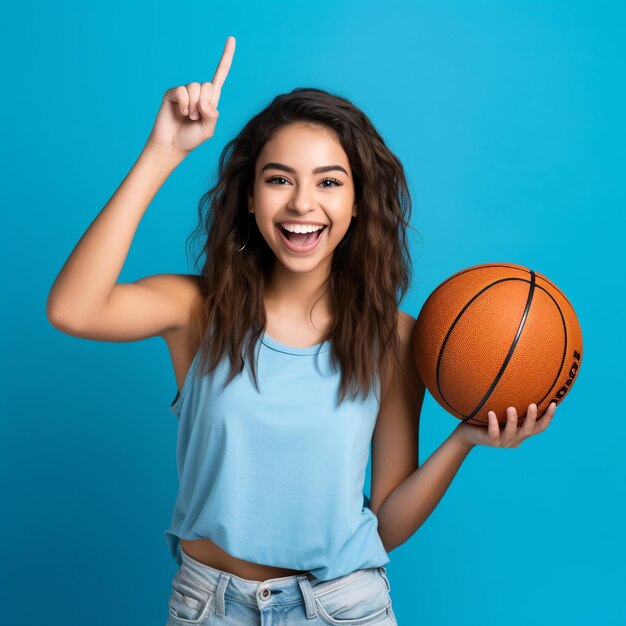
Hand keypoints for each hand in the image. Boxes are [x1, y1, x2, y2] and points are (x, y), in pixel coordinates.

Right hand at [146, 35, 235, 156]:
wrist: (172, 145)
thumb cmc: (190, 139)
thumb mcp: (208, 130)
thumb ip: (212, 115)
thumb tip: (204, 100)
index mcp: (210, 99)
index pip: (220, 75)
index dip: (226, 58)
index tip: (232, 39)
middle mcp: (198, 93)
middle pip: (208, 85)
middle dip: (204, 104)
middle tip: (196, 118)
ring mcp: (185, 92)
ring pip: (195, 87)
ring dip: (194, 106)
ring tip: (189, 117)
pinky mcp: (173, 93)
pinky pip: (183, 91)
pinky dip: (185, 104)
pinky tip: (182, 113)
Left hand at [453, 402, 556, 448]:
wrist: (469, 433)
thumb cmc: (487, 419)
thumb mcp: (502, 411)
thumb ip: (513, 403)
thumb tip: (521, 380)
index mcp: (521, 432)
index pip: (539, 427)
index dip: (548, 417)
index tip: (554, 403)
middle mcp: (515, 438)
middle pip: (529, 431)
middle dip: (532, 418)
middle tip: (533, 405)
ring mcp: (503, 442)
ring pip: (511, 432)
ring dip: (512, 420)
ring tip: (511, 408)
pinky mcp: (490, 441)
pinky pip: (493, 432)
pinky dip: (493, 423)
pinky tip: (491, 412)